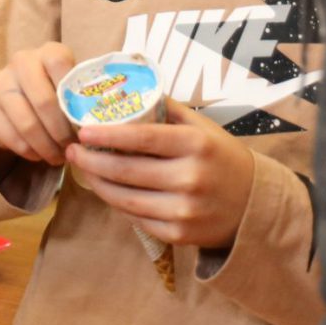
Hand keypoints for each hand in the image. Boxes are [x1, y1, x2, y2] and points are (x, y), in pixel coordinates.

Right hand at [0, 43, 75, 168]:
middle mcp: (21, 62)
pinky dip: (30, 152)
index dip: (74, 95)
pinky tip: (40, 154)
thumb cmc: (56, 90)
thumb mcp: (73, 85)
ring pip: (27, 124)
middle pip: (44, 101)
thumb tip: (105, 125)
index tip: (86, 123)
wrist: (16, 93)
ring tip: (59, 157)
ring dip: (47, 147)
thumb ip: (86, 97)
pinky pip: (11, 138)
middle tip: (73, 149)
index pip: (60, 66)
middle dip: (62, 132)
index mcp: (48, 52)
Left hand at [65, 98, 254, 249]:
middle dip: (91, 160)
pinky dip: (117, 204)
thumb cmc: (220, 157)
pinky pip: (137, 218)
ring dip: (98, 183)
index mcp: (195, 144)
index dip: (107, 134)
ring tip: (83, 169)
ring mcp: (184, 210)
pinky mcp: (179, 234)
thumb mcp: (202, 127)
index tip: (82, 131)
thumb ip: (168, 109)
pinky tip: (107, 190)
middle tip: (72, 151)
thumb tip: (129, 90)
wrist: (253, 205)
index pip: (142, 137)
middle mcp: (190, 177)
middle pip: (126, 170)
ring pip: (125, 198)